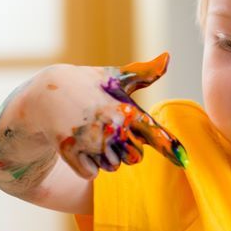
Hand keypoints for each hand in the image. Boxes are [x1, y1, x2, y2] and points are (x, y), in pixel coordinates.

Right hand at [33, 53, 186, 179]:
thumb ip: (144, 73)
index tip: (184, 160)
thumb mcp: (115, 77)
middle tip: (108, 132)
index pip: (154, 133)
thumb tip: (167, 57)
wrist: (46, 94)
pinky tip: (77, 145)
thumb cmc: (88, 84)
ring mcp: (91, 140)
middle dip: (124, 150)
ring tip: (91, 135)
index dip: (170, 148)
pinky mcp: (71, 152)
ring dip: (105, 157)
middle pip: (134, 159)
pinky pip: (91, 173)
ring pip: (112, 168)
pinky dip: (86, 165)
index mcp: (127, 110)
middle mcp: (112, 127)